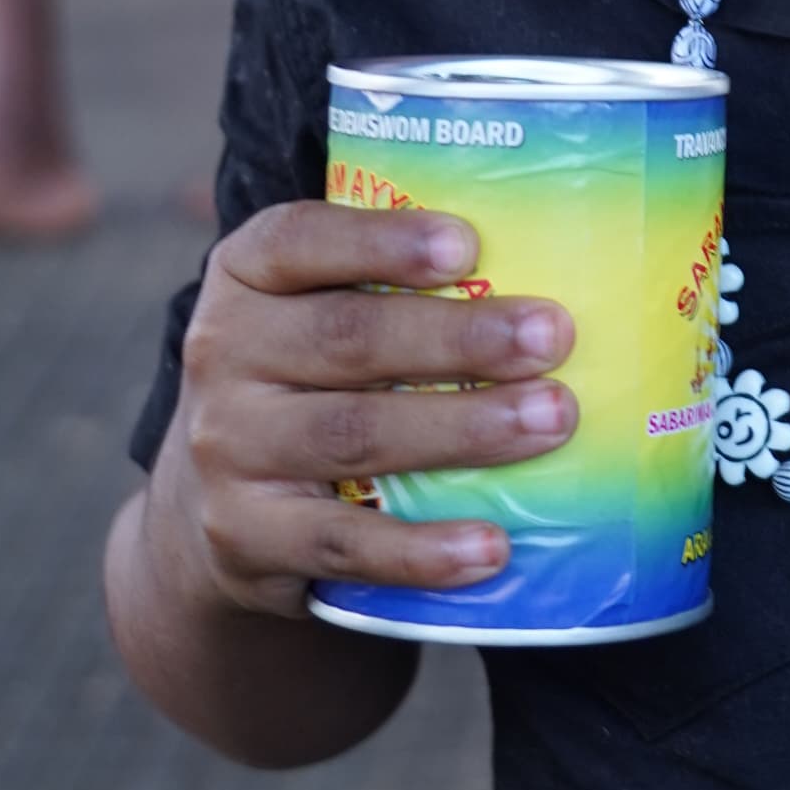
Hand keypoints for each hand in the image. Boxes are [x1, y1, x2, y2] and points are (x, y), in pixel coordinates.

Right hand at [154, 200, 576, 620]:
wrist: (219, 504)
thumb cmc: (314, 379)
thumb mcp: (321, 310)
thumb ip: (400, 283)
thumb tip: (570, 258)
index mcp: (247, 276)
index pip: (300, 240)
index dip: (382, 240)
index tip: (467, 246)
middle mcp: (223, 354)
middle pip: (346, 338)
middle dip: (458, 338)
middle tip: (552, 337)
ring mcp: (230, 449)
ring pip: (352, 435)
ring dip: (460, 429)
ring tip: (551, 422)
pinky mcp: (247, 537)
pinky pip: (343, 544)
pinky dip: (421, 549)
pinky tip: (491, 546)